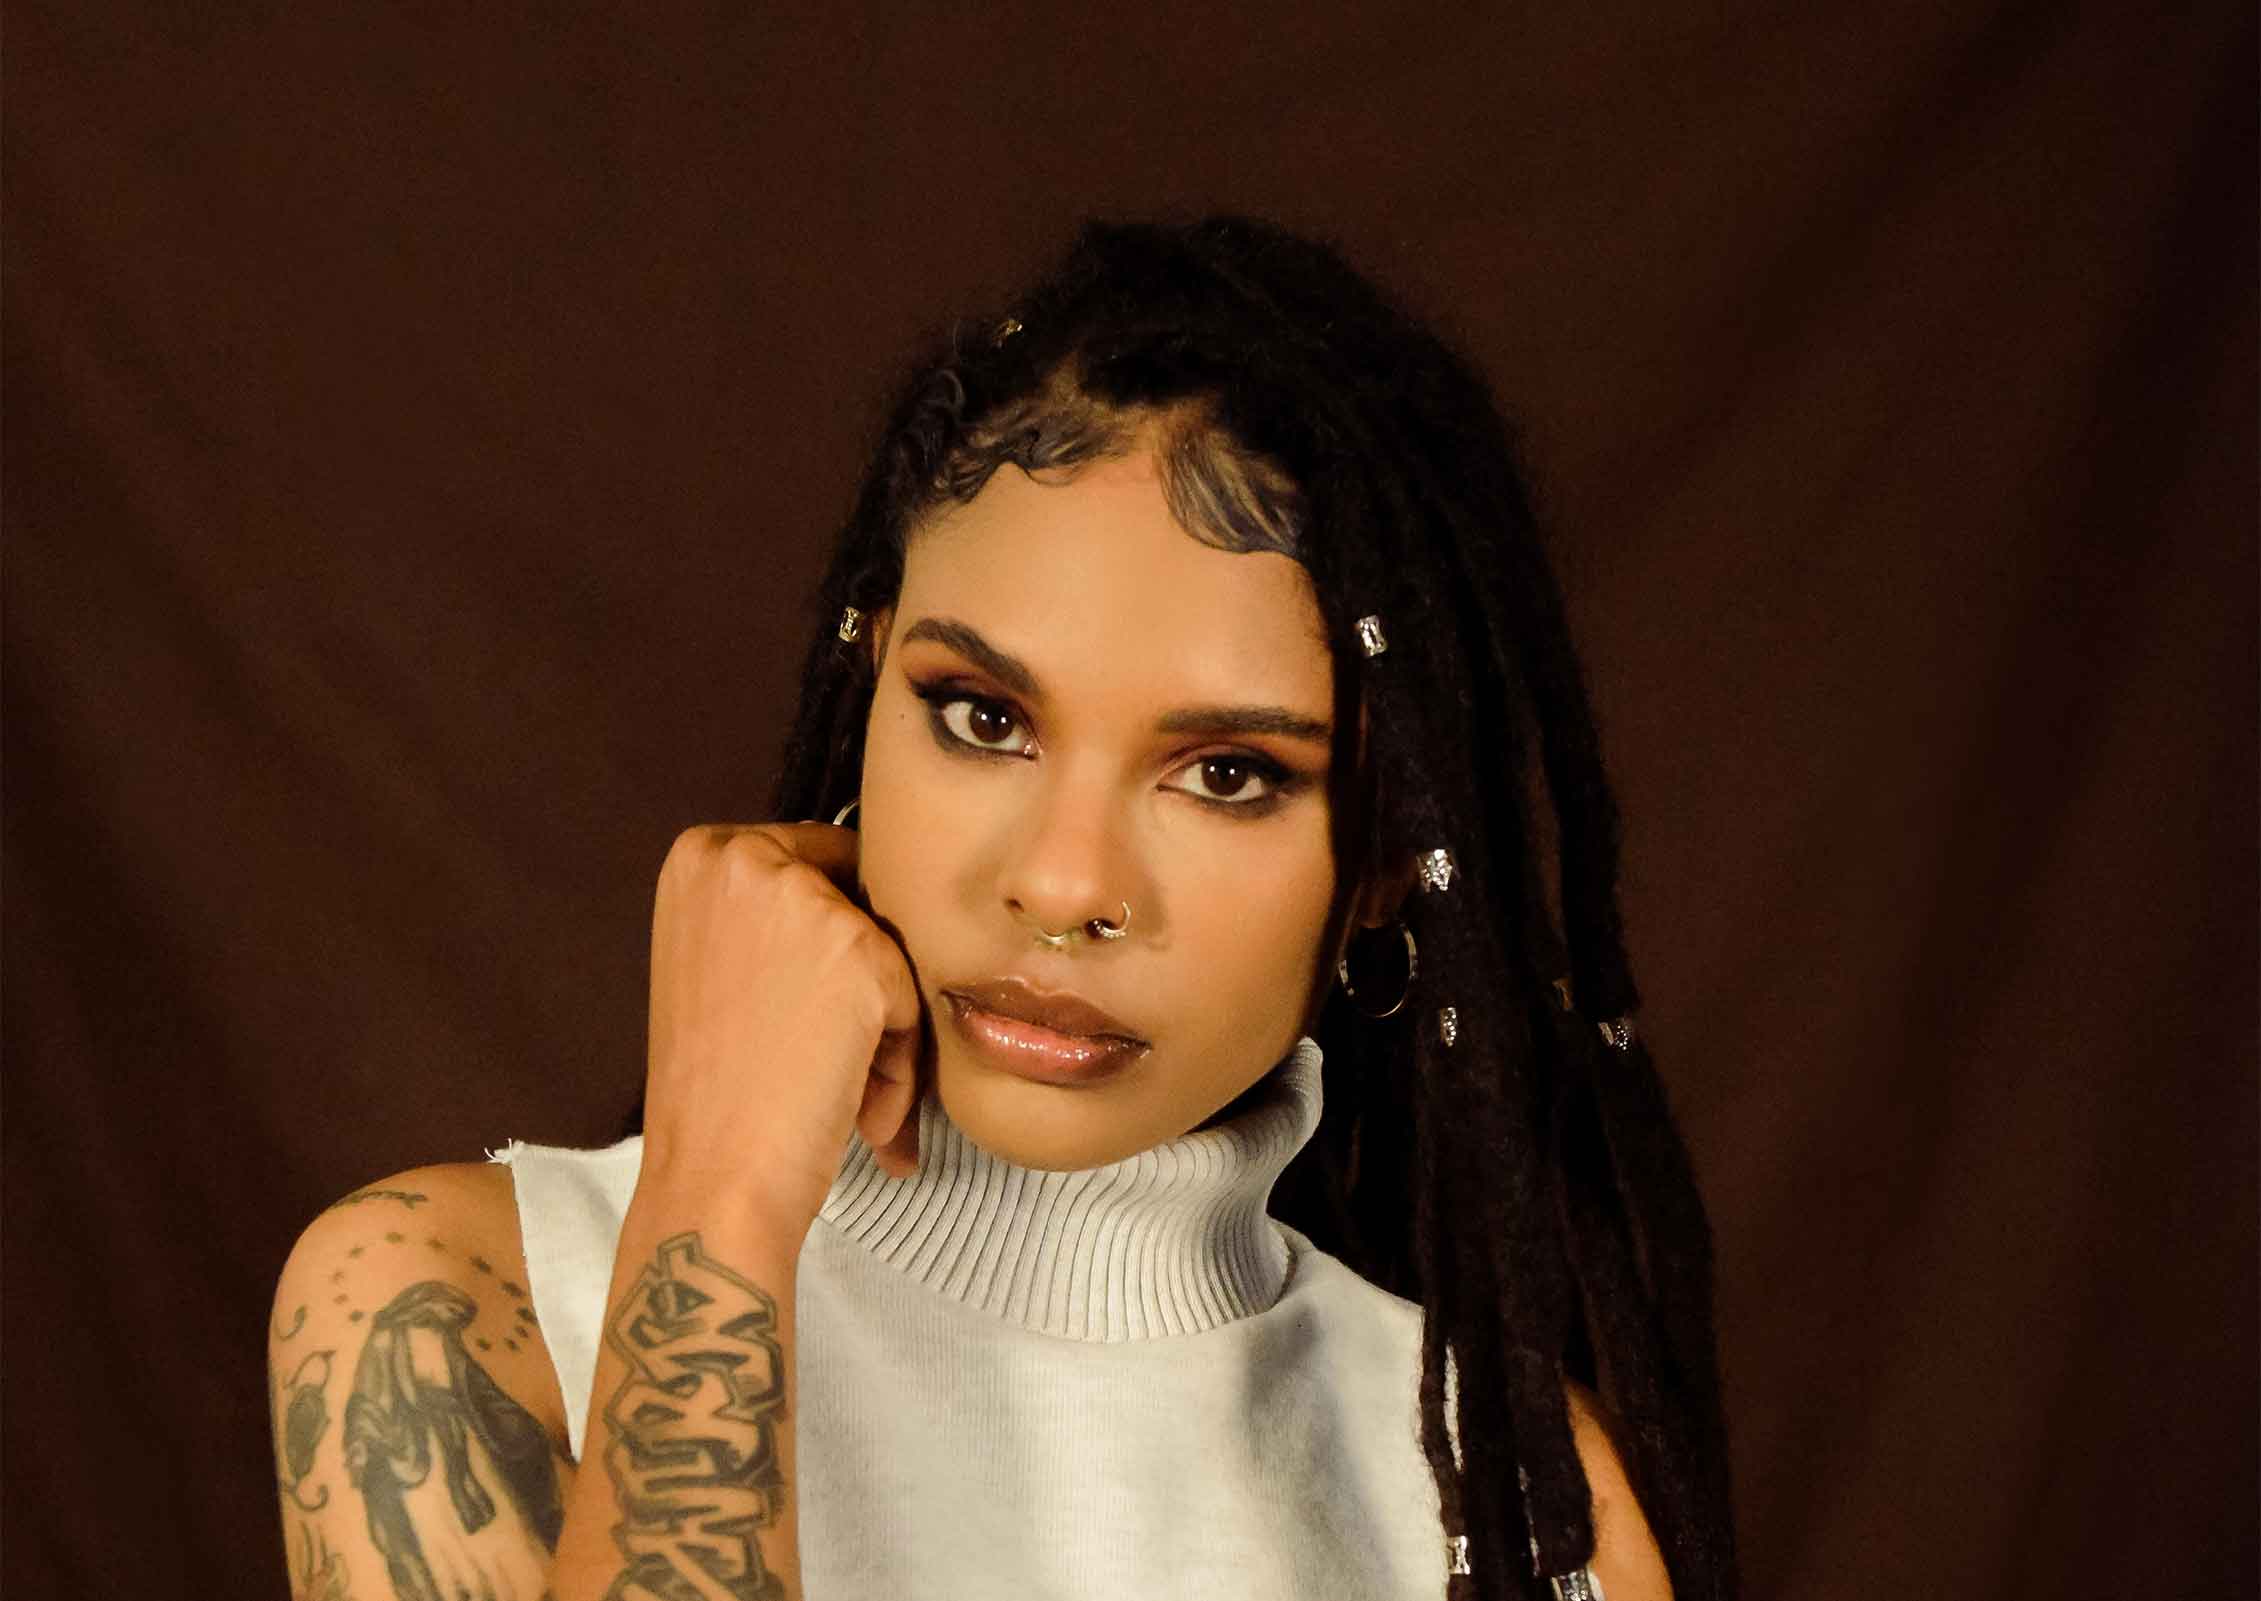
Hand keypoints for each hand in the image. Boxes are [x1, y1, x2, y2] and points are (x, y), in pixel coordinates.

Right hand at [639, 820, 924, 1238]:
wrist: (714, 1177)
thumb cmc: (722, 1090)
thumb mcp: (722, 967)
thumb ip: (781, 917)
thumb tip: (886, 893)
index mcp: (703, 854)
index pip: (822, 863)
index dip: (836, 945)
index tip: (808, 1010)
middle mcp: (743, 857)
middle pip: (866, 899)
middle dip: (865, 982)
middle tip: (820, 1056)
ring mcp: (799, 898)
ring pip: (893, 949)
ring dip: (884, 1026)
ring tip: (840, 1087)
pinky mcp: (856, 950)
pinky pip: (913, 992)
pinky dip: (899, 1055)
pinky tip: (855, 1101)